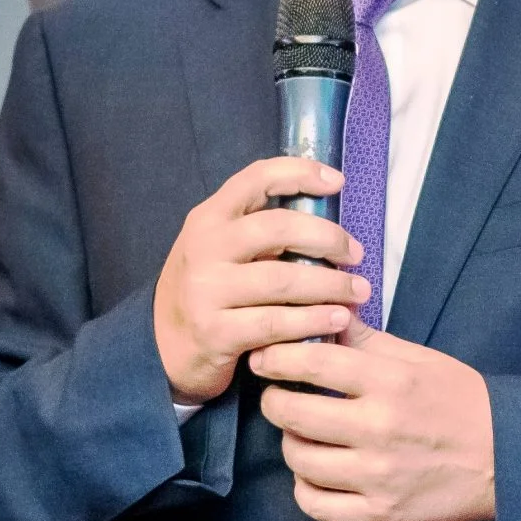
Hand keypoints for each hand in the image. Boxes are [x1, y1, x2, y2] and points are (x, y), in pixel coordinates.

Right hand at [154, 157, 369, 405]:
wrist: (163, 348)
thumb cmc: (207, 291)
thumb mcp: (218, 249)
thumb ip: (256, 229)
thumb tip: (323, 216)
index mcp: (208, 217)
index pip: (257, 178)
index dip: (301, 173)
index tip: (337, 183)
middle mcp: (204, 248)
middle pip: (279, 227)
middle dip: (328, 239)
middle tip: (355, 254)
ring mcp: (206, 290)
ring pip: (284, 279)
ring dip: (331, 285)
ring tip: (357, 291)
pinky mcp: (215, 332)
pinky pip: (277, 323)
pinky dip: (314, 320)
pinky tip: (337, 320)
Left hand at [251, 324, 494, 520]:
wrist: (510, 459)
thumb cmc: (462, 403)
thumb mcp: (420, 360)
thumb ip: (368, 340)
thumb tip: (326, 312)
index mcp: (390, 383)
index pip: (312, 364)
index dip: (277, 358)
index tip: (265, 358)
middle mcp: (380, 429)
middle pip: (292, 414)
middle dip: (275, 401)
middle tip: (278, 397)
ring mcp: (378, 475)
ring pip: (299, 460)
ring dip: (291, 444)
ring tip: (302, 435)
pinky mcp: (381, 512)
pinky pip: (316, 505)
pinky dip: (305, 489)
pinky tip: (316, 474)